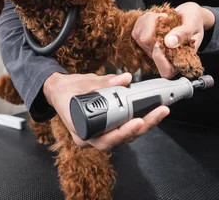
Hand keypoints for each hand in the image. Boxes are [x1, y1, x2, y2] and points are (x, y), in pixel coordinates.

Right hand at [43, 72, 169, 151]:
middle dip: (143, 127)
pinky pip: (125, 129)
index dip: (124, 132)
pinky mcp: (107, 128)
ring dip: (145, 124)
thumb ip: (104, 83)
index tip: (138, 121)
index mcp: (82, 131)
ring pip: (126, 136)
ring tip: (160, 110)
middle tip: (159, 112)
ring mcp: (100, 134)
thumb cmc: (66, 91)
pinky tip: (151, 111)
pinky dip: (139, 121)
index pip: (106, 139)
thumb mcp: (82, 84)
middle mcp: (92, 138)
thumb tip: (126, 79)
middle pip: (121, 139)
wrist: (58, 92)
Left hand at [132, 2, 213, 77]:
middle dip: (154, 28)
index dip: (160, 57)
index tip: (163, 39)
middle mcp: (164, 58)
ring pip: (140, 37)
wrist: (188, 14)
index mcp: (179, 61)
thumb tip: (169, 43)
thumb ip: (183, 34)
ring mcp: (152, 50)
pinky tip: (156, 17)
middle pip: (148, 49)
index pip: (166, 71)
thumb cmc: (193, 21)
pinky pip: (136, 31)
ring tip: (163, 17)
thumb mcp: (193, 24)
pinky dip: (144, 20)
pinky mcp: (144, 41)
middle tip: (166, 18)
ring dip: (149, 21)